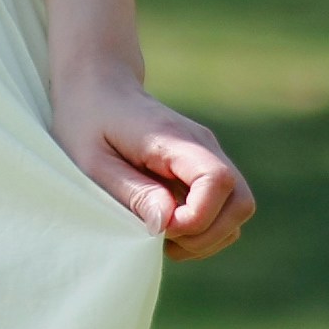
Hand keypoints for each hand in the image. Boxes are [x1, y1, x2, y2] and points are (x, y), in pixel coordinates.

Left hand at [55, 67, 251, 259]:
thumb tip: (167, 223)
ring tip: (164, 238)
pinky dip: (205, 230)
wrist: (97, 89)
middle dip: (207, 235)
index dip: (198, 216)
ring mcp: (208, 158)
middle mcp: (203, 147)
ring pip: (238, 209)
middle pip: (240, 201)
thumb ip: (132, 191)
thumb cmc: (87, 123)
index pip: (217, 180)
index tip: (161, 227)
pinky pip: (224, 208)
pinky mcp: (203, 170)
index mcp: (175, 140)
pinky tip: (169, 230)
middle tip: (163, 239)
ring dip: (208, 237)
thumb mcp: (93, 161)